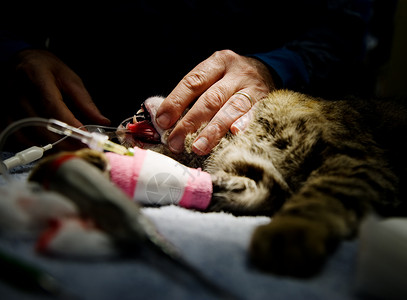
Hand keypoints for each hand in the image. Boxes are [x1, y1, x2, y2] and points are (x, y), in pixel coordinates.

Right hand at [2, 49, 109, 148]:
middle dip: (63, 141)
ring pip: (26, 134)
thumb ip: (85, 102)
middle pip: (40, 125)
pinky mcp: (1, 115)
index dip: (70, 126)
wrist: (19, 58)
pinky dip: (32, 145)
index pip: (53, 107)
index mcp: (37, 78)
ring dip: (47, 147)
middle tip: (80, 150)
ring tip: (66, 150)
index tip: (86, 138)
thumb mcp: (69, 78)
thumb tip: (103, 121)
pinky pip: (15, 137)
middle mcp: (17, 92)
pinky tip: (47, 146)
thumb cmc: (46, 68)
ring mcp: (5, 105)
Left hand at [155, 50, 274, 154]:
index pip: (193, 82)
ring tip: (198, 147)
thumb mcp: (214, 78)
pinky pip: (255, 115)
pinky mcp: (268, 101)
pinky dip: (244, 125)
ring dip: (214, 130)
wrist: (270, 72)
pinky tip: (235, 135)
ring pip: (232, 109)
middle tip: (176, 143)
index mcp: (218, 62)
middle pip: (211, 98)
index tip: (162, 122)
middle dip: (191, 122)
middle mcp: (237, 73)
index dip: (176, 102)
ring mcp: (254, 87)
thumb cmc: (231, 81)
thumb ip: (193, 96)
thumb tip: (166, 123)